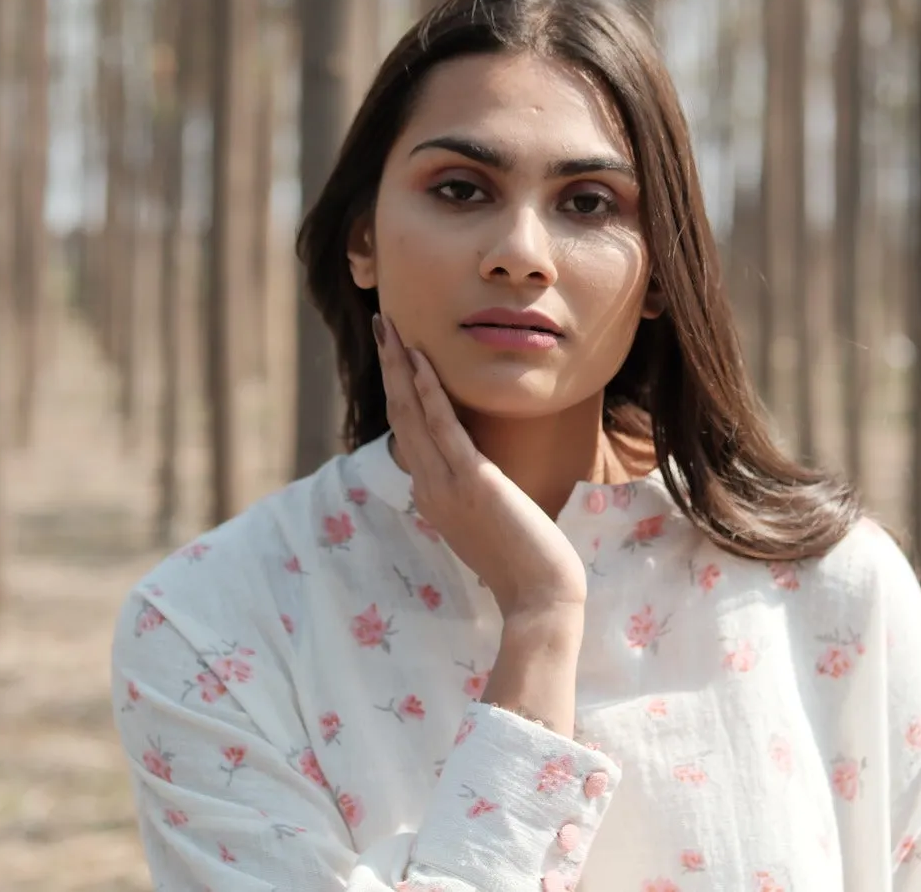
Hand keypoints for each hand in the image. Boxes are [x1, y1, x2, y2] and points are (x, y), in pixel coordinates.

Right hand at [374, 314, 587, 617]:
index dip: (398, 389)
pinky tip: (418, 359)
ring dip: (398, 364)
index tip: (396, 353)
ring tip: (390, 326)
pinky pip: (442, 425)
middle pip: (399, 413)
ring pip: (410, 413)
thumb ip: (474, 494)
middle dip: (389, 365)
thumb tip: (475, 474)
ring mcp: (445, 484)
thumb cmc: (524, 564)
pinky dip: (427, 389)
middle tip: (382, 322)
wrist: (538, 597)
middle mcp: (428, 486)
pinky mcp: (471, 480)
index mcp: (431, 495)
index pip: (407, 432)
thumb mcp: (487, 522)